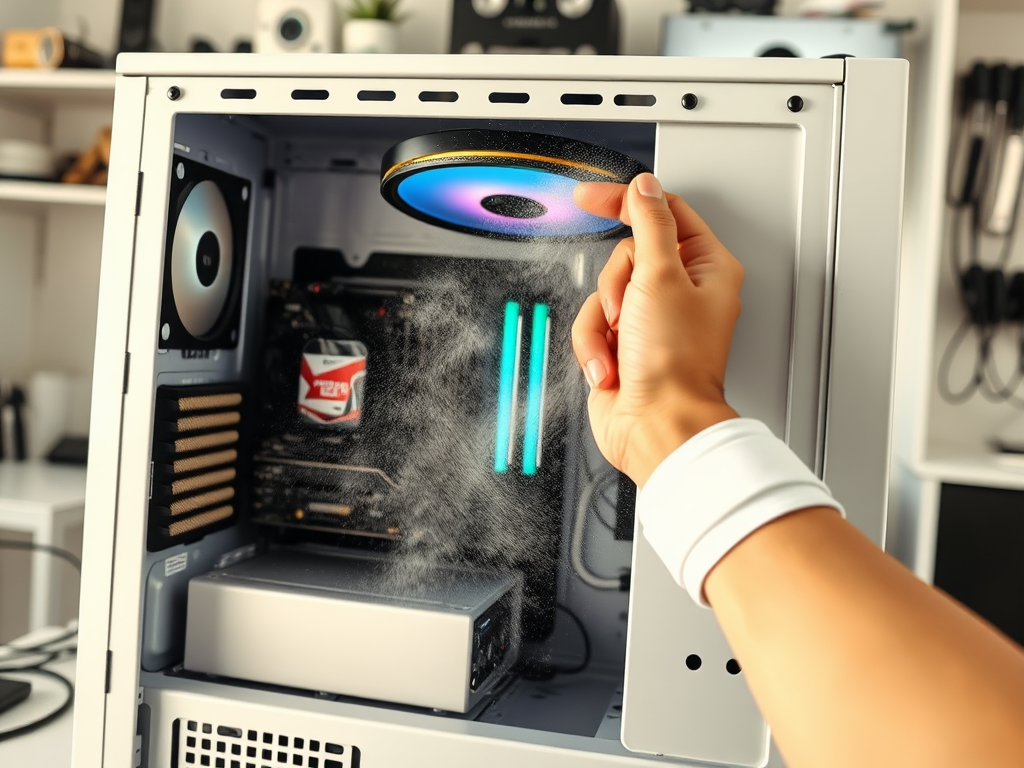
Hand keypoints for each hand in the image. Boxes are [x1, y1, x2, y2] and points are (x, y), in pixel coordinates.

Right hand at [571, 173, 743, 487]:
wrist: (656, 426)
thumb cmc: (673, 365)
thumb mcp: (660, 276)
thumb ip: (650, 223)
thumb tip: (644, 188)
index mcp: (706, 269)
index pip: (663, 213)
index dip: (626, 201)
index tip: (590, 196)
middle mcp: (681, 292)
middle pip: (628, 255)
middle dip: (617, 284)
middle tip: (628, 307)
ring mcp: (652, 321)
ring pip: (605, 291)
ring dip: (603, 320)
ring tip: (623, 344)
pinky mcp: (626, 345)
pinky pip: (593, 325)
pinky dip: (595, 345)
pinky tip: (613, 366)